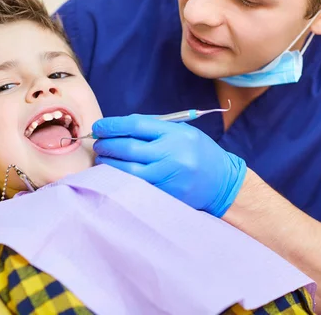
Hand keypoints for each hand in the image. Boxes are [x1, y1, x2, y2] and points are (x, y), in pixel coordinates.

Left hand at [92, 115, 246, 216]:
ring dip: (108, 163)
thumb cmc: (199, 153)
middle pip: (128, 147)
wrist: (222, 183)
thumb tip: (120, 126)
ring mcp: (168, 177)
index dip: (113, 125)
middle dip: (107, 144)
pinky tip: (112, 174)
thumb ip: (155, 128)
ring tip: (101, 158)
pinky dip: (120, 179)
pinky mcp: (165, 194)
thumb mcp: (183, 132)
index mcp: (176, 134)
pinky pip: (135, 186)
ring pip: (127, 170)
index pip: (136, 125)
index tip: (100, 126)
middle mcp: (172, 155)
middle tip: (97, 143)